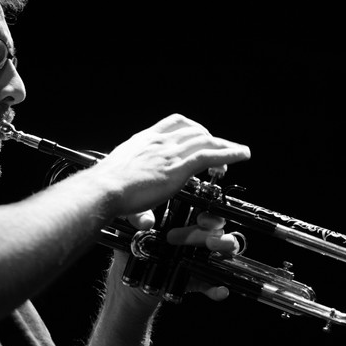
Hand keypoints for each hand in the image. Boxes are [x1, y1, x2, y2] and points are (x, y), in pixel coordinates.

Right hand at [92, 114, 250, 217]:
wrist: (103, 189)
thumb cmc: (106, 188)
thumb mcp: (120, 184)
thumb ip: (136, 200)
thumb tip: (145, 221)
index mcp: (145, 140)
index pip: (175, 123)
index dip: (192, 128)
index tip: (200, 136)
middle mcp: (160, 142)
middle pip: (195, 131)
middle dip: (212, 139)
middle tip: (221, 151)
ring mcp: (170, 153)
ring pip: (206, 140)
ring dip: (225, 145)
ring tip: (239, 152)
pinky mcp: (179, 167)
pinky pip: (210, 155)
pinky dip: (230, 153)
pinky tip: (242, 154)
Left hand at [108, 212, 236, 309]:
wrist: (128, 283)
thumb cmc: (130, 250)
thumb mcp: (128, 231)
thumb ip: (134, 218)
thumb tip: (146, 222)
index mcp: (183, 223)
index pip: (205, 212)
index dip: (209, 214)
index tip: (200, 218)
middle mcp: (196, 239)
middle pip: (216, 230)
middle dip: (207, 232)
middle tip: (185, 238)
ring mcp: (199, 259)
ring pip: (224, 251)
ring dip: (224, 247)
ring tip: (211, 246)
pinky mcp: (196, 281)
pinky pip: (212, 285)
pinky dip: (217, 288)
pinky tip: (219, 290)